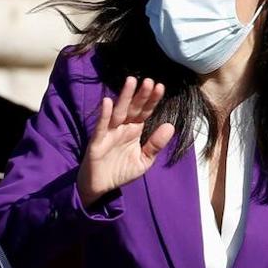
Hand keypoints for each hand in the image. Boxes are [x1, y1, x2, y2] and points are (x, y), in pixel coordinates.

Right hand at [77, 76, 175, 206]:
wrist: (100, 187)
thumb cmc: (121, 172)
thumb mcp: (143, 161)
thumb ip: (155, 144)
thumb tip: (170, 126)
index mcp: (134, 130)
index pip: (145, 112)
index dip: (152, 100)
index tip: (160, 86)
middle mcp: (122, 128)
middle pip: (133, 108)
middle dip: (140, 95)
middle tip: (148, 80)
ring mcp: (109, 132)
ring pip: (118, 112)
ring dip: (124, 97)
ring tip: (131, 82)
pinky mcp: (97, 142)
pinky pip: (101, 126)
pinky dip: (104, 115)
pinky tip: (108, 102)